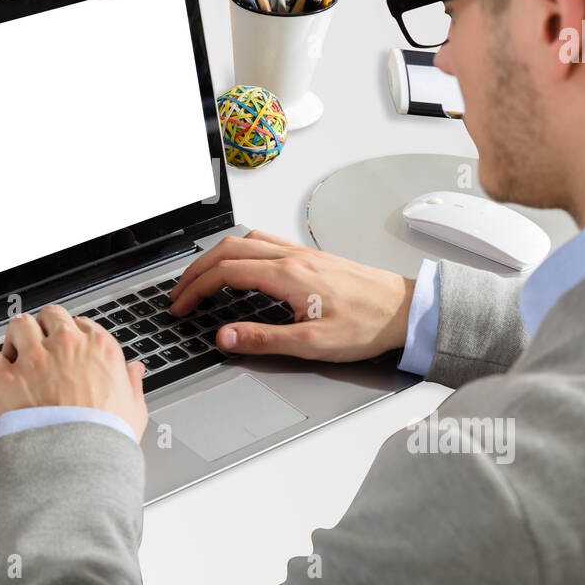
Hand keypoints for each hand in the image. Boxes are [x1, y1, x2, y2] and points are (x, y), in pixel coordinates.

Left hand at [0, 305, 148, 439]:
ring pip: (19, 325)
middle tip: (43, 346)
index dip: (73, 335)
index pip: (81, 323)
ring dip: (18, 337)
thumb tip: (135, 370)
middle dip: (46, 328)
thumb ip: (132, 383)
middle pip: (50, 315)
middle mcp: (65, 346)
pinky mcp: (6, 379)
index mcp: (99, 348)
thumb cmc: (107, 438)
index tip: (69, 347)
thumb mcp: (134, 409)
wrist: (78, 463)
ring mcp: (34, 360)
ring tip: (18, 352)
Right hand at [169, 230, 415, 361]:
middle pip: (228, 250)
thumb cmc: (368, 325)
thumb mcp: (313, 344)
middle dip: (196, 270)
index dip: (195, 289)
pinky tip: (240, 266)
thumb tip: (225, 337)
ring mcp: (301, 253)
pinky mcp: (310, 256)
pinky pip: (263, 242)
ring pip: (244, 241)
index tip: (180, 307)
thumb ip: (264, 340)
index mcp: (288, 275)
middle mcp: (292, 257)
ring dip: (215, 256)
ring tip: (200, 278)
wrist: (405, 310)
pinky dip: (238, 251)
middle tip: (178, 293)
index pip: (226, 273)